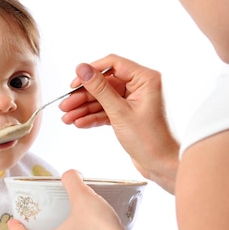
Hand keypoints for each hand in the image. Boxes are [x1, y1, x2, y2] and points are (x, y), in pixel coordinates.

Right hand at [60, 55, 178, 192]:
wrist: (163, 165)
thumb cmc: (151, 141)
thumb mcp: (120, 113)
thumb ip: (100, 89)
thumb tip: (82, 69)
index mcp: (146, 79)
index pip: (113, 64)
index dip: (91, 72)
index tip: (74, 83)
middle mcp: (141, 87)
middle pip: (105, 83)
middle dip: (83, 96)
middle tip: (65, 105)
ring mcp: (134, 101)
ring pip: (103, 98)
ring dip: (84, 108)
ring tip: (68, 118)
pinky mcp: (128, 114)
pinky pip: (107, 110)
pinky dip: (93, 117)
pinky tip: (79, 123)